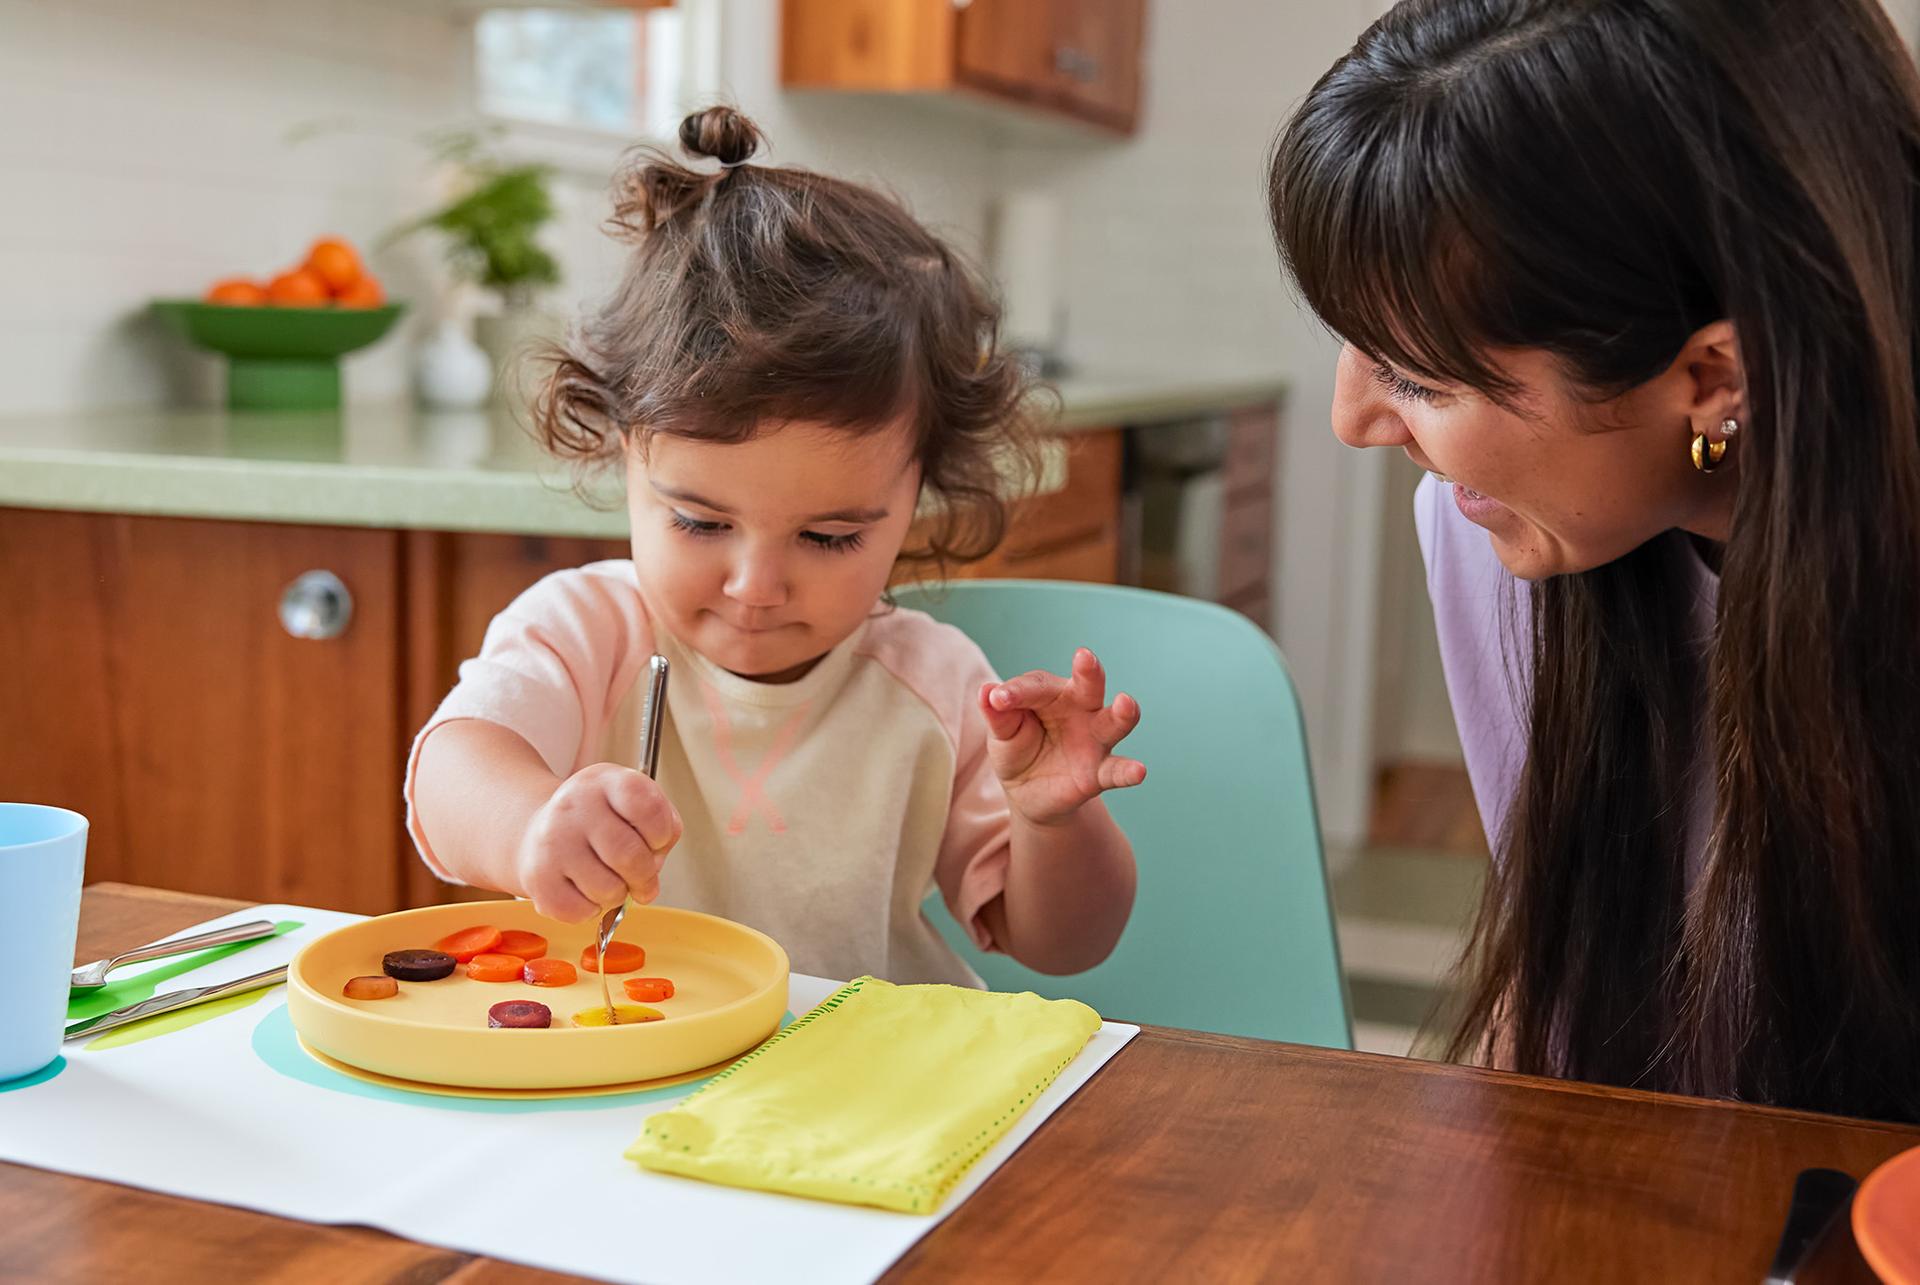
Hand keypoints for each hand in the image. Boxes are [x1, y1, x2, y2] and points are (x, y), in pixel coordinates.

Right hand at [512, 763, 681, 921]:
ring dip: (618, 895)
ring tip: (608, 879)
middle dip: (645, 877)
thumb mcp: (634, 807)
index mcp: (606, 782)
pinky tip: (585, 890)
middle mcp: (575, 805)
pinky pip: (581, 912)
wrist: (539, 831)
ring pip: (608, 890)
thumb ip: (661, 831)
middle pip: (629, 856)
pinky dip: (592, 910)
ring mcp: (552, 840)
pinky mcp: (537, 877)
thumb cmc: (600, 822)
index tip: (656, 841)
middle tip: (642, 880)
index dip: (662, 834)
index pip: (649, 808)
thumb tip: (651, 873)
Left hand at [981, 647, 1145, 825]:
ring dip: (1122, 712)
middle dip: (1089, 671)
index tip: (998, 699)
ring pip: (1113, 721)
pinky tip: (1139, 771)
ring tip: (1126, 702)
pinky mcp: (1100, 772)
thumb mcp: (1002, 735)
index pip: (1037, 686)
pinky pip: (1117, 770)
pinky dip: (1129, 771)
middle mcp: (1080, 709)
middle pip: (1089, 686)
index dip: (1017, 691)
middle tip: (1084, 656)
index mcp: (1052, 694)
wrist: (1028, 793)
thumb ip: (998, 716)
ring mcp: (1094, 740)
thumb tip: (986, 691)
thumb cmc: (1018, 750)